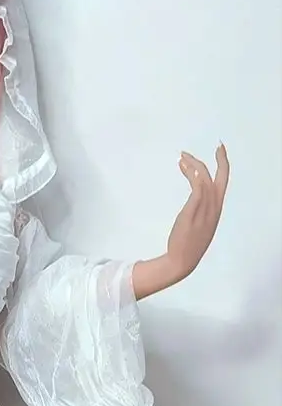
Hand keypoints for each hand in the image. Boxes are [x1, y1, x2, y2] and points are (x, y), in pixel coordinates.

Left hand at [166, 144, 229, 280]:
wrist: (182, 260)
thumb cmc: (188, 244)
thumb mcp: (200, 224)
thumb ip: (201, 210)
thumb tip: (196, 199)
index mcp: (216, 209)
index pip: (223, 183)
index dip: (223, 165)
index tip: (220, 151)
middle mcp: (214, 208)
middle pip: (219, 178)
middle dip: (219, 160)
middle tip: (217, 146)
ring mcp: (204, 210)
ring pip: (204, 180)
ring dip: (194, 166)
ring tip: (182, 158)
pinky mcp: (192, 213)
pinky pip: (197, 190)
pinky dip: (194, 177)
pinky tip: (185, 168)